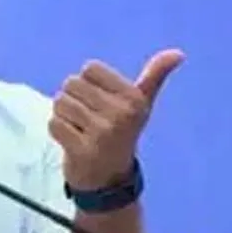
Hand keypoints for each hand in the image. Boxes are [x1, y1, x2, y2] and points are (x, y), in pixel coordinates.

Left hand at [48, 49, 184, 189]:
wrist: (110, 179)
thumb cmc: (122, 133)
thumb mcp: (141, 104)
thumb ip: (154, 76)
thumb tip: (178, 53)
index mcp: (134, 99)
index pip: (89, 69)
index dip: (88, 83)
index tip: (100, 102)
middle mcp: (121, 115)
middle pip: (71, 84)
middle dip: (74, 99)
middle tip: (88, 119)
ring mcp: (102, 134)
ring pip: (60, 102)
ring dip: (64, 115)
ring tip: (80, 129)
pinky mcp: (82, 150)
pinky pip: (54, 124)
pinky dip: (58, 131)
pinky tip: (72, 141)